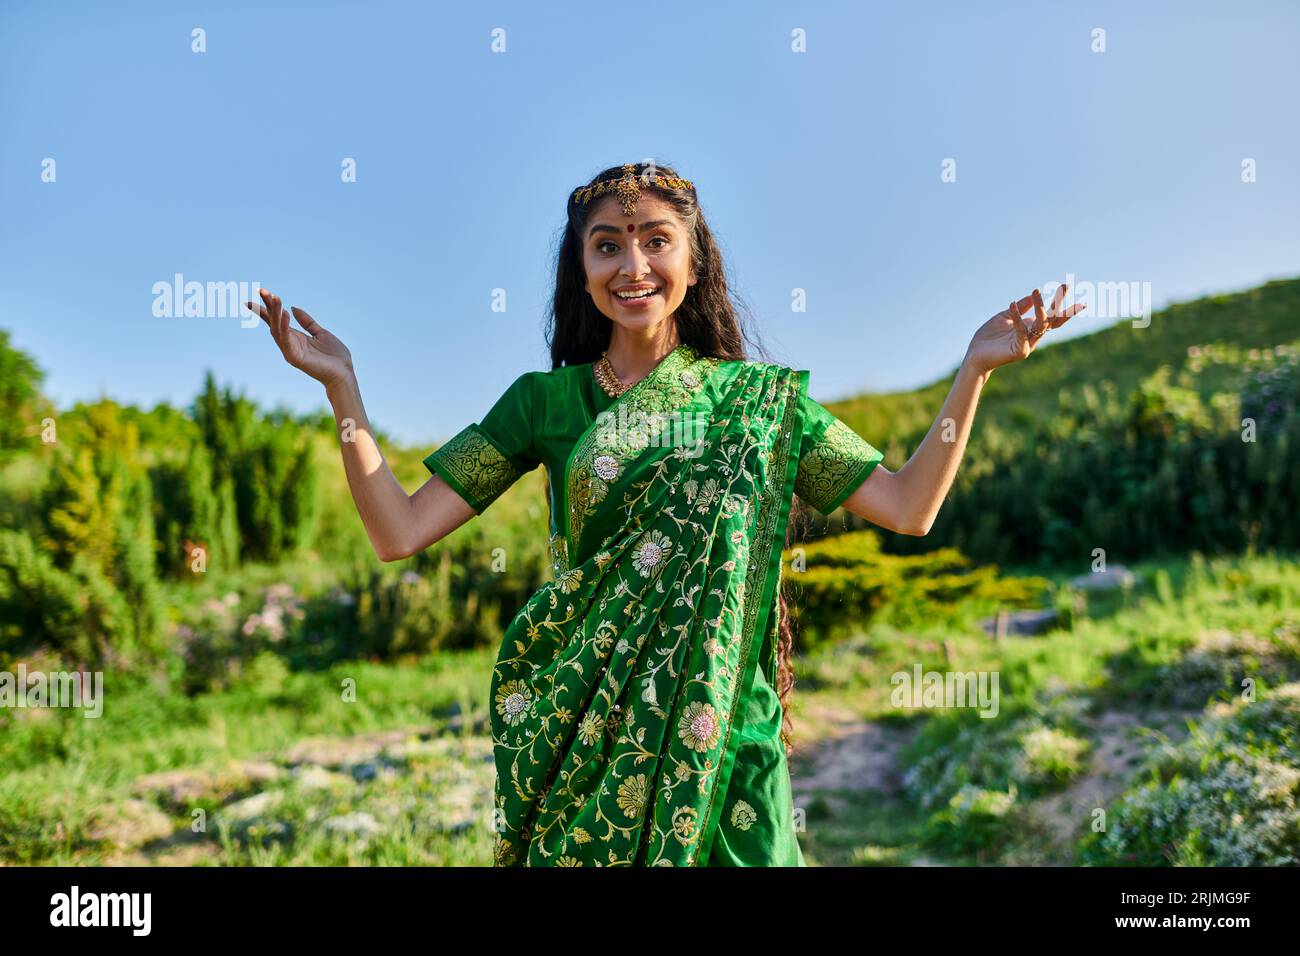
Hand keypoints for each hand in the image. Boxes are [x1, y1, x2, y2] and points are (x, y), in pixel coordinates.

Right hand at [246, 288, 354, 387]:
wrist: (344, 373)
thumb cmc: (334, 356)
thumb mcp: (320, 333)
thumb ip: (307, 322)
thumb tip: (292, 308)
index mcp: (294, 337)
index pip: (276, 321)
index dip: (266, 308)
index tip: (259, 292)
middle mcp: (289, 344)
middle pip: (273, 323)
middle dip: (267, 307)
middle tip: (262, 290)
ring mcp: (290, 351)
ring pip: (277, 329)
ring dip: (275, 313)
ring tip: (275, 297)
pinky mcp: (295, 358)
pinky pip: (286, 340)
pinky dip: (284, 326)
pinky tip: (285, 313)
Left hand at [964, 283, 1085, 373]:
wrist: (975, 355)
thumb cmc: (989, 337)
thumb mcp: (1004, 316)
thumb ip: (1019, 308)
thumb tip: (1033, 295)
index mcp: (1031, 328)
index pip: (1051, 315)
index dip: (1060, 303)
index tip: (1067, 286)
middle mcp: (1033, 336)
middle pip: (1052, 319)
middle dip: (1059, 303)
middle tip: (1065, 286)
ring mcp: (1028, 344)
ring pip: (1041, 325)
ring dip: (1040, 308)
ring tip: (1036, 292)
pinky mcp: (1019, 351)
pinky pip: (1021, 332)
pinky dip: (1017, 318)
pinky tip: (1012, 305)